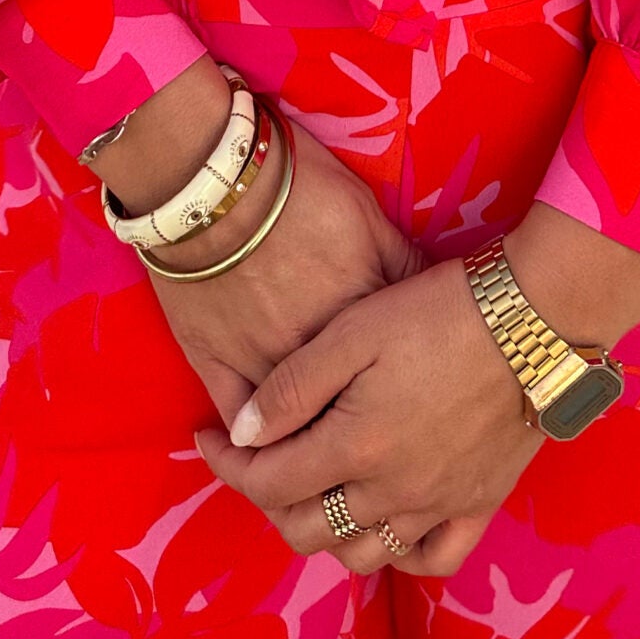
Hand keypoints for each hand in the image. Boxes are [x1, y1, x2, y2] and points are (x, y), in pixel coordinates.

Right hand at [145, 111, 425, 438]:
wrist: (210, 180)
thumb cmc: (294, 186)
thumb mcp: (365, 213)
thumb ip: (399, 264)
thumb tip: (428, 294)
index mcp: (360, 318)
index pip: (395, 375)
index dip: (405, 390)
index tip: (414, 401)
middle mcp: (315, 356)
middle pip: (347, 415)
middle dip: (364, 434)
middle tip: (374, 443)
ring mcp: (262, 365)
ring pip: (294, 433)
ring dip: (310, 447)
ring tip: (323, 459)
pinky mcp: (214, 364)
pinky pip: (239, 422)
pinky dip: (253, 441)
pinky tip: (265, 448)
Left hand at [193, 255, 542, 576]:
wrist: (535, 317)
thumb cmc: (438, 310)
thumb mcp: (353, 329)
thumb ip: (292, 386)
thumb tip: (240, 433)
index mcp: (355, 448)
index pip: (267, 483)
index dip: (226, 464)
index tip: (208, 436)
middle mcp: (392, 493)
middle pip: (306, 528)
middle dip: (268, 500)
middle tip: (259, 460)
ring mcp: (438, 505)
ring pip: (362, 553)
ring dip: (326, 529)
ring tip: (316, 487)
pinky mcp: (480, 503)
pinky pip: (433, 558)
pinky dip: (400, 553)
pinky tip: (386, 525)